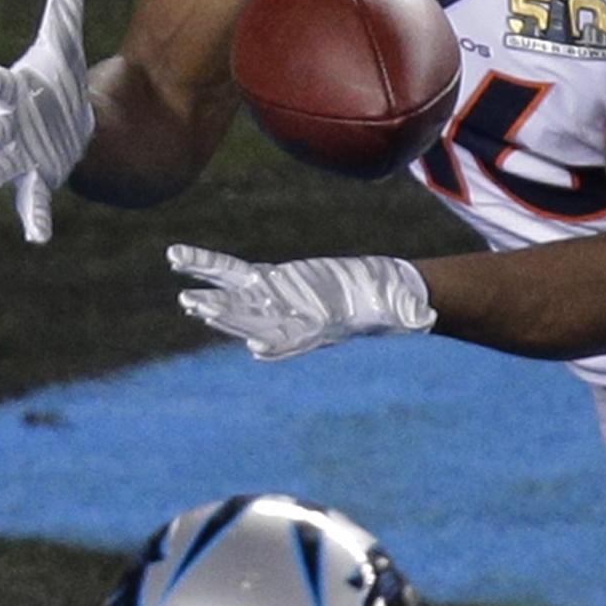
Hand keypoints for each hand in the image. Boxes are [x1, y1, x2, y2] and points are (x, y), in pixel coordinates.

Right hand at [0, 0, 94, 243]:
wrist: (71, 120)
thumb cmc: (56, 82)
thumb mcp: (64, 44)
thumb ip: (64, 6)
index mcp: (12, 91)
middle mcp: (6, 126)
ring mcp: (18, 155)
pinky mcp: (37, 178)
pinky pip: (32, 201)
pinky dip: (34, 218)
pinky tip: (37, 237)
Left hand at [169, 246, 436, 359]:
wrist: (377, 295)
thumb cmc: (394, 304)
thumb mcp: (406, 309)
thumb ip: (412, 315)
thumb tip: (428, 319)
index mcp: (321, 330)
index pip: (297, 341)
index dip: (278, 345)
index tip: (256, 347)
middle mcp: (290, 320)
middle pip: (255, 321)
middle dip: (228, 317)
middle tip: (201, 310)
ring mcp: (275, 301)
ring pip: (234, 300)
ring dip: (209, 300)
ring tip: (185, 299)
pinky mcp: (268, 280)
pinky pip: (230, 272)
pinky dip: (205, 265)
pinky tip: (177, 258)